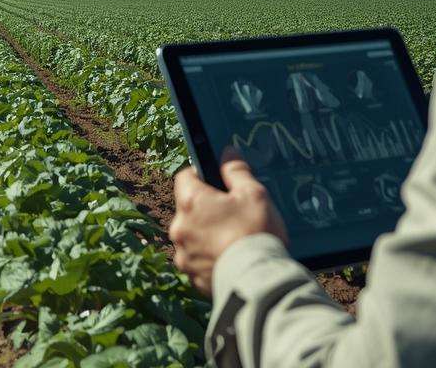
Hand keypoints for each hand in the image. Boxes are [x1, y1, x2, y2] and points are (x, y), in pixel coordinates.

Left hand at [169, 154, 287, 294]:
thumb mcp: (253, 194)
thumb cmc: (255, 233)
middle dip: (207, 209)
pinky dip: (210, 258)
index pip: (184, 177)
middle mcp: (179, 228)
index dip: (200, 175)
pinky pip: (198, 260)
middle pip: (188, 209)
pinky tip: (231, 259)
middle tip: (233, 214)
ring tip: (234, 240)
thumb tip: (227, 154)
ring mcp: (183, 255)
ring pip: (192, 236)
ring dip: (206, 235)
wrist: (256, 282)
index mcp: (190, 202)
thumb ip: (237, 171)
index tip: (217, 181)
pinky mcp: (191, 277)